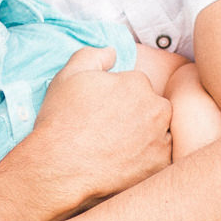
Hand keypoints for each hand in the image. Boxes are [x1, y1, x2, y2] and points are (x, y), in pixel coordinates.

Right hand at [22, 45, 171, 220]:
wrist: (59, 168)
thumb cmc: (62, 121)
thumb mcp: (69, 75)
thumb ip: (94, 54)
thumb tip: (113, 52)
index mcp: (138, 83)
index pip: (136, 85)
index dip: (118, 98)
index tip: (103, 112)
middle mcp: (156, 108)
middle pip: (152, 108)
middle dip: (136, 116)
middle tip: (110, 132)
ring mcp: (161, 139)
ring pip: (159, 133)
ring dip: (145, 137)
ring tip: (117, 149)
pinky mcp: (160, 166)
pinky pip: (160, 159)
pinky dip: (148, 160)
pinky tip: (125, 163)